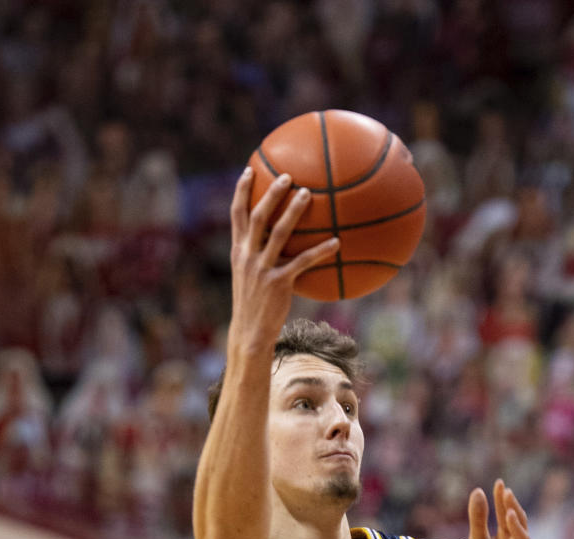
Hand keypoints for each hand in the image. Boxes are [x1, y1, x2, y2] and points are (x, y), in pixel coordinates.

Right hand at [228, 168, 339, 351]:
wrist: (250, 332)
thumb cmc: (256, 305)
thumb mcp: (251, 278)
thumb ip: (261, 258)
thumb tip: (281, 244)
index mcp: (239, 251)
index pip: (236, 214)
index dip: (241, 191)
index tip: (250, 170)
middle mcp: (247, 256)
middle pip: (257, 216)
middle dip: (271, 193)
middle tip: (288, 176)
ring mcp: (262, 269)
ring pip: (278, 232)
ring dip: (294, 211)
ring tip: (309, 193)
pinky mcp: (279, 283)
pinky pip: (303, 262)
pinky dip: (320, 251)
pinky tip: (337, 242)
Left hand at [467, 480, 535, 538]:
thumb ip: (478, 521)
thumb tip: (478, 491)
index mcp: (505, 538)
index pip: (505, 515)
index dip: (502, 500)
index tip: (499, 483)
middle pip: (517, 525)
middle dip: (512, 509)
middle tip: (506, 493)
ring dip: (518, 529)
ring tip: (508, 515)